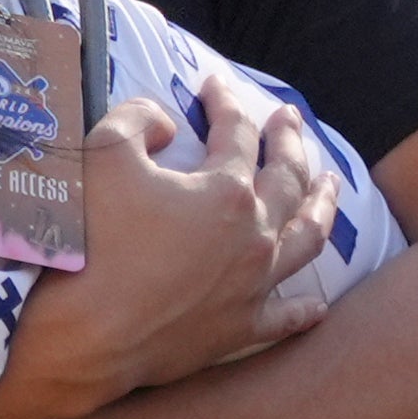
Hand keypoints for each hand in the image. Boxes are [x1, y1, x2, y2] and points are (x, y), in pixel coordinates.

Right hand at [0, 72, 338, 418]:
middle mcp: (254, 236)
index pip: (236, 133)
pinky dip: (304, 309)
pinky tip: (316, 304)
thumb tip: (168, 125)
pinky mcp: (239, 330)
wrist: (84, 334)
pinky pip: (284, 317)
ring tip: (333, 187)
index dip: (224, 102)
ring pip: (306, 240)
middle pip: (287, 179)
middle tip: (290, 120)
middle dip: (289, 142)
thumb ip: (139, 120)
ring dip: (323, 207)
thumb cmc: (92, 241)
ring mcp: (252, 286)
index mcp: (226, 191)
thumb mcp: (103, 154)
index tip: (213, 84)